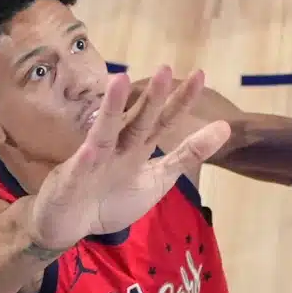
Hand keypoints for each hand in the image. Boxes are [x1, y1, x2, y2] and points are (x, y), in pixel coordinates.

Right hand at [24, 68, 231, 251]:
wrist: (67, 223)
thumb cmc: (111, 199)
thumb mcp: (157, 180)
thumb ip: (186, 156)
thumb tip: (224, 128)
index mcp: (138, 147)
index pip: (164, 121)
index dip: (181, 101)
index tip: (200, 75)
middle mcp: (117, 146)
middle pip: (139, 119)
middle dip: (152, 96)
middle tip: (165, 69)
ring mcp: (93, 160)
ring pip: (105, 131)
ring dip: (112, 108)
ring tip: (119, 79)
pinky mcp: (71, 179)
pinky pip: (80, 168)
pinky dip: (86, 159)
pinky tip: (91, 148)